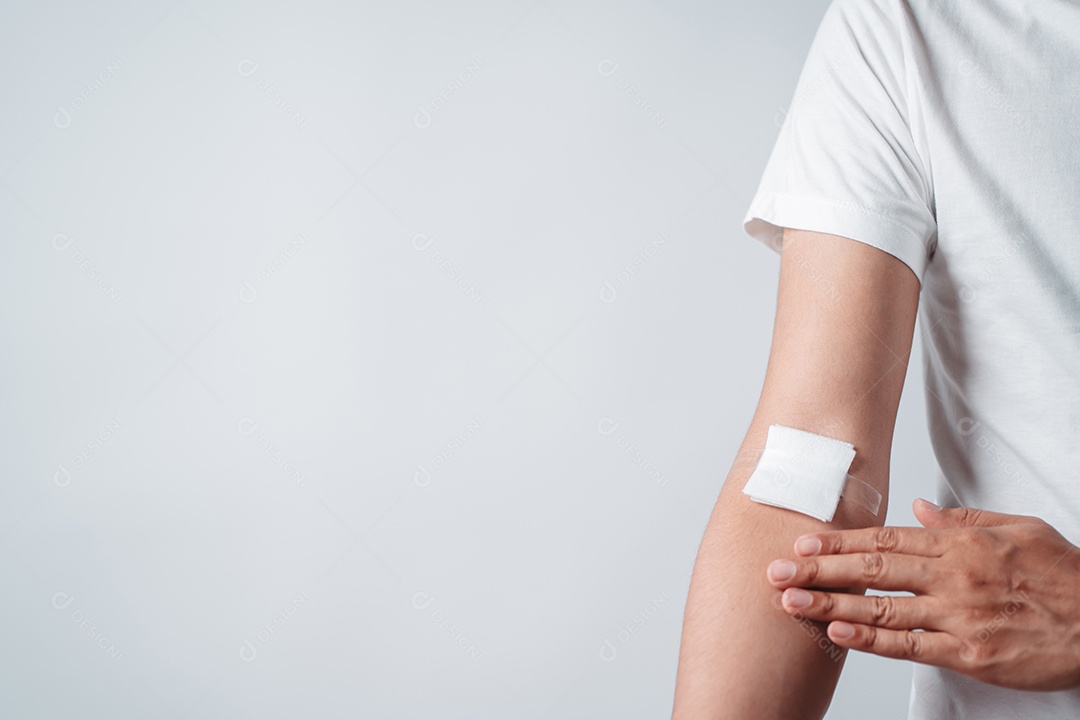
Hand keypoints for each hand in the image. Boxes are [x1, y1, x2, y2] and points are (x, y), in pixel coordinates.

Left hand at [765, 498, 1079, 689]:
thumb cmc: (1065, 577)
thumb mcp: (1019, 529)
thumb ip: (963, 520)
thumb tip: (919, 507)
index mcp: (961, 544)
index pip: (886, 538)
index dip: (839, 542)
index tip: (803, 543)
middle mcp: (953, 576)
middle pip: (873, 569)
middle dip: (819, 570)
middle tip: (777, 571)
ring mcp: (959, 616)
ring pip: (882, 607)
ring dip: (831, 605)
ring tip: (791, 602)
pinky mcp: (970, 654)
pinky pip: (911, 645)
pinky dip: (871, 640)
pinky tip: (839, 635)